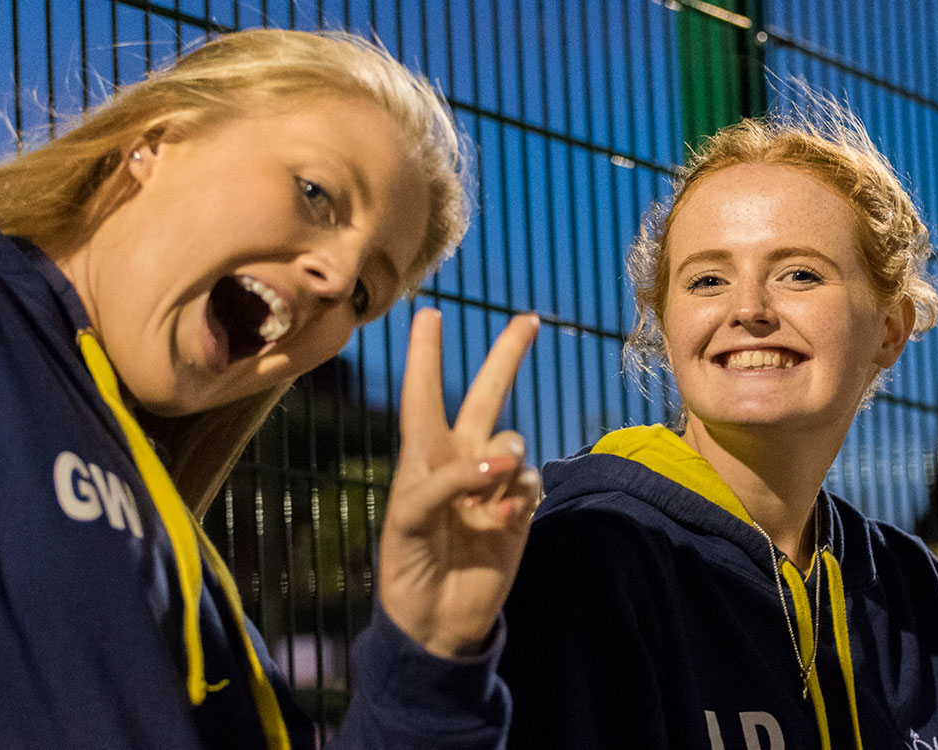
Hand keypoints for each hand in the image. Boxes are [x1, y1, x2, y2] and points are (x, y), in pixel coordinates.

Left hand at [379, 308, 541, 658]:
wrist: (438, 619)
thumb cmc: (407, 566)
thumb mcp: (408, 518)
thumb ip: (448, 481)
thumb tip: (502, 463)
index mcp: (422, 456)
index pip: (423, 395)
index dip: (426, 355)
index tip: (429, 314)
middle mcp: (460, 460)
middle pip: (488, 396)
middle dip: (508, 356)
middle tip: (530, 319)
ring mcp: (493, 484)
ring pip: (513, 443)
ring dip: (503, 463)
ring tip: (484, 502)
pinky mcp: (520, 509)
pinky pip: (531, 481)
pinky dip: (519, 497)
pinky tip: (502, 522)